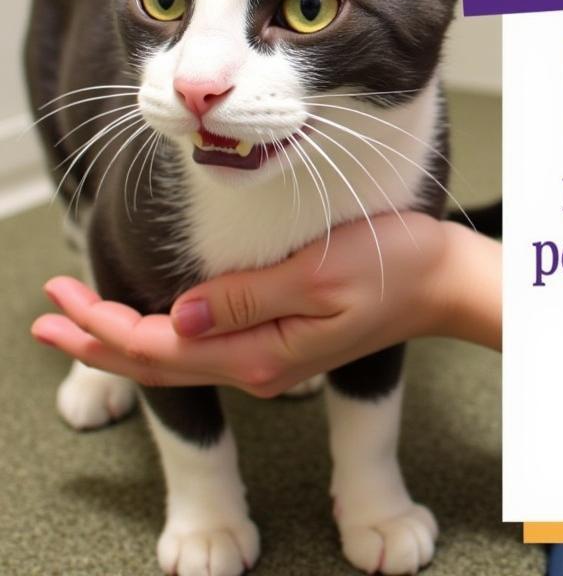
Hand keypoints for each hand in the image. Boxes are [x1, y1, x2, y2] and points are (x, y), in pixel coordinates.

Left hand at [31, 212, 498, 396]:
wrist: (443, 282)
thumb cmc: (392, 268)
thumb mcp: (317, 272)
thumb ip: (246, 296)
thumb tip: (178, 315)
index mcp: (262, 354)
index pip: (160, 349)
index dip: (104, 327)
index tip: (62, 299)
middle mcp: (260, 366)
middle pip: (159, 363)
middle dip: (98, 339)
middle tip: (46, 316)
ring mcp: (271, 358)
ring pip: (178, 359)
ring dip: (123, 339)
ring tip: (79, 319)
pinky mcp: (282, 341)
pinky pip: (206, 349)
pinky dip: (163, 336)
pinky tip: (151, 321)